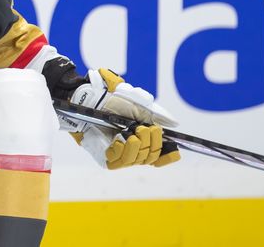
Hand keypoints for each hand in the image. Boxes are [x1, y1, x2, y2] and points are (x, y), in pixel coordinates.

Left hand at [53, 65, 180, 169]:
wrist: (89, 100)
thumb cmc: (112, 101)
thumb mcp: (138, 105)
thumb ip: (156, 114)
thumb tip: (174, 123)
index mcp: (143, 139)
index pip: (160, 156)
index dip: (169, 155)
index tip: (173, 147)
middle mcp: (133, 150)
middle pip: (151, 157)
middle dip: (152, 142)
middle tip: (143, 128)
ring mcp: (119, 156)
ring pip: (137, 160)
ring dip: (138, 145)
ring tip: (131, 131)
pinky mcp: (105, 158)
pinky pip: (120, 162)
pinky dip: (123, 150)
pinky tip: (120, 140)